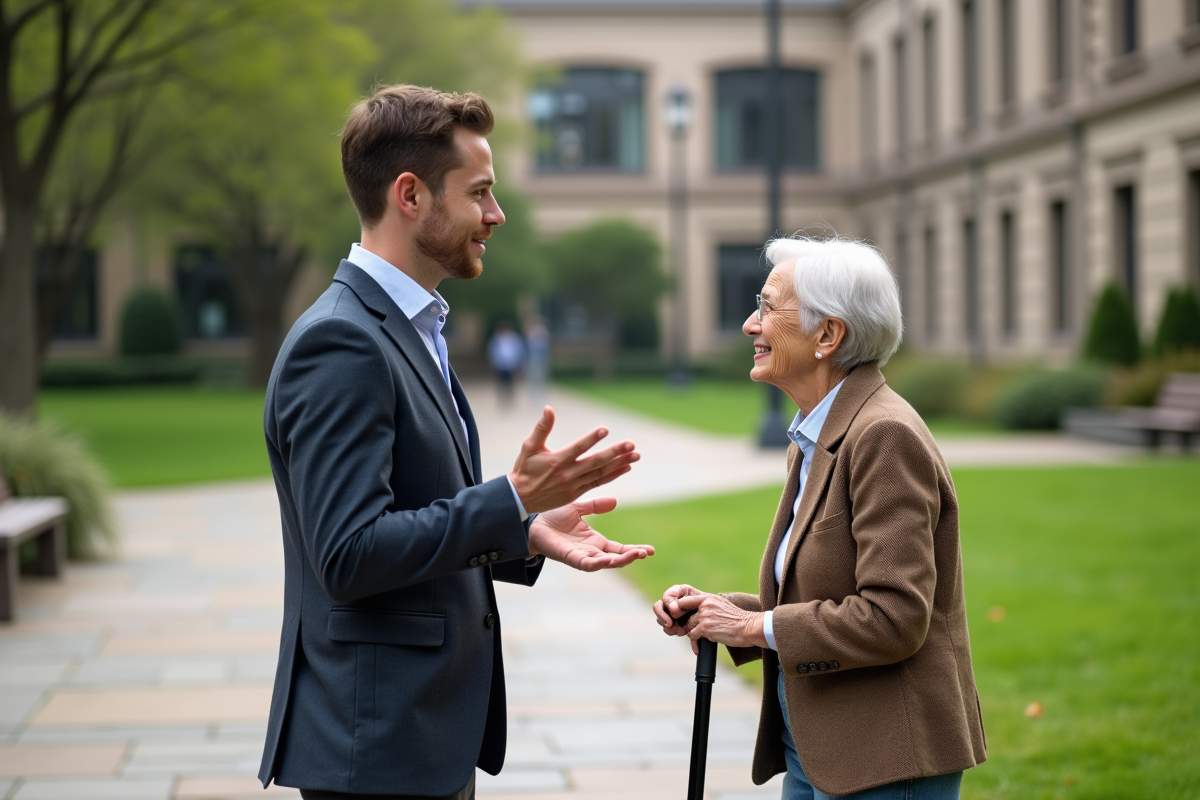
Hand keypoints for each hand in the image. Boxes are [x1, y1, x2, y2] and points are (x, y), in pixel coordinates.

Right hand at [509, 406, 638, 513]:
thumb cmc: (524, 469)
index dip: (592, 438)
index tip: (605, 430)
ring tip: (635, 455)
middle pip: (596, 462)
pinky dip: (613, 475)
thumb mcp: (529, 446)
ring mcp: (575, 484)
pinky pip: (599, 482)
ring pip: (601, 472)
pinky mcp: (577, 492)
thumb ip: (541, 428)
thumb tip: (549, 408)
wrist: (521, 498)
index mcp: (557, 461)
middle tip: (631, 444)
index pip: (578, 448)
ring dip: (619, 464)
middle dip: (615, 452)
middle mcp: (568, 474)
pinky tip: (625, 467)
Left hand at [527, 496, 653, 570]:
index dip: (634, 549)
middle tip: (646, 553)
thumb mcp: (578, 509)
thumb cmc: (552, 518)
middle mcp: (591, 551)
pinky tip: (607, 560)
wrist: (531, 524)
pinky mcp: (569, 558)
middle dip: (631, 557)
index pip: (619, 549)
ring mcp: (581, 556)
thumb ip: (595, 506)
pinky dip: (597, 563)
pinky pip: (586, 564)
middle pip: (616, 558)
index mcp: (595, 541)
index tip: (650, 550)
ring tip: (634, 555)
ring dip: (619, 561)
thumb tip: (615, 501)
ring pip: (604, 564)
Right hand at [653, 584, 708, 636]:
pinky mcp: (673, 624)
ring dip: (668, 626)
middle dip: (662, 616)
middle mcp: (672, 602)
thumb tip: (672, 609)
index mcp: (678, 591)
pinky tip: (682, 631)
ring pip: (661, 619)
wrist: (715, 616)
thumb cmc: (709, 604)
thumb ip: (685, 603)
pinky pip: (667, 628)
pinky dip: (673, 631)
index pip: (667, 595)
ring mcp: (671, 614)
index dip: (668, 602)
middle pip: (658, 607)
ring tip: (679, 629)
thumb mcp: (700, 600)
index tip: (674, 610)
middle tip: (669, 624)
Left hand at [670, 591, 767, 654]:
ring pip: (689, 627)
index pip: (687, 600)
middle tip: (692, 633)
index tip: (678, 616)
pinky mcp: (705, 628)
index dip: (680, 608)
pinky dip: (695, 643)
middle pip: (688, 616)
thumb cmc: (738, 619)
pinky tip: (699, 648)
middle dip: (689, 626)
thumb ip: (710, 605)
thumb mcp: (722, 605)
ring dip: (693, 635)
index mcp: (708, 598)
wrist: (748, 627)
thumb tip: (699, 610)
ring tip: (698, 642)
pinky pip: (692, 636)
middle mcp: (705, 605)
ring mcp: (704, 616)